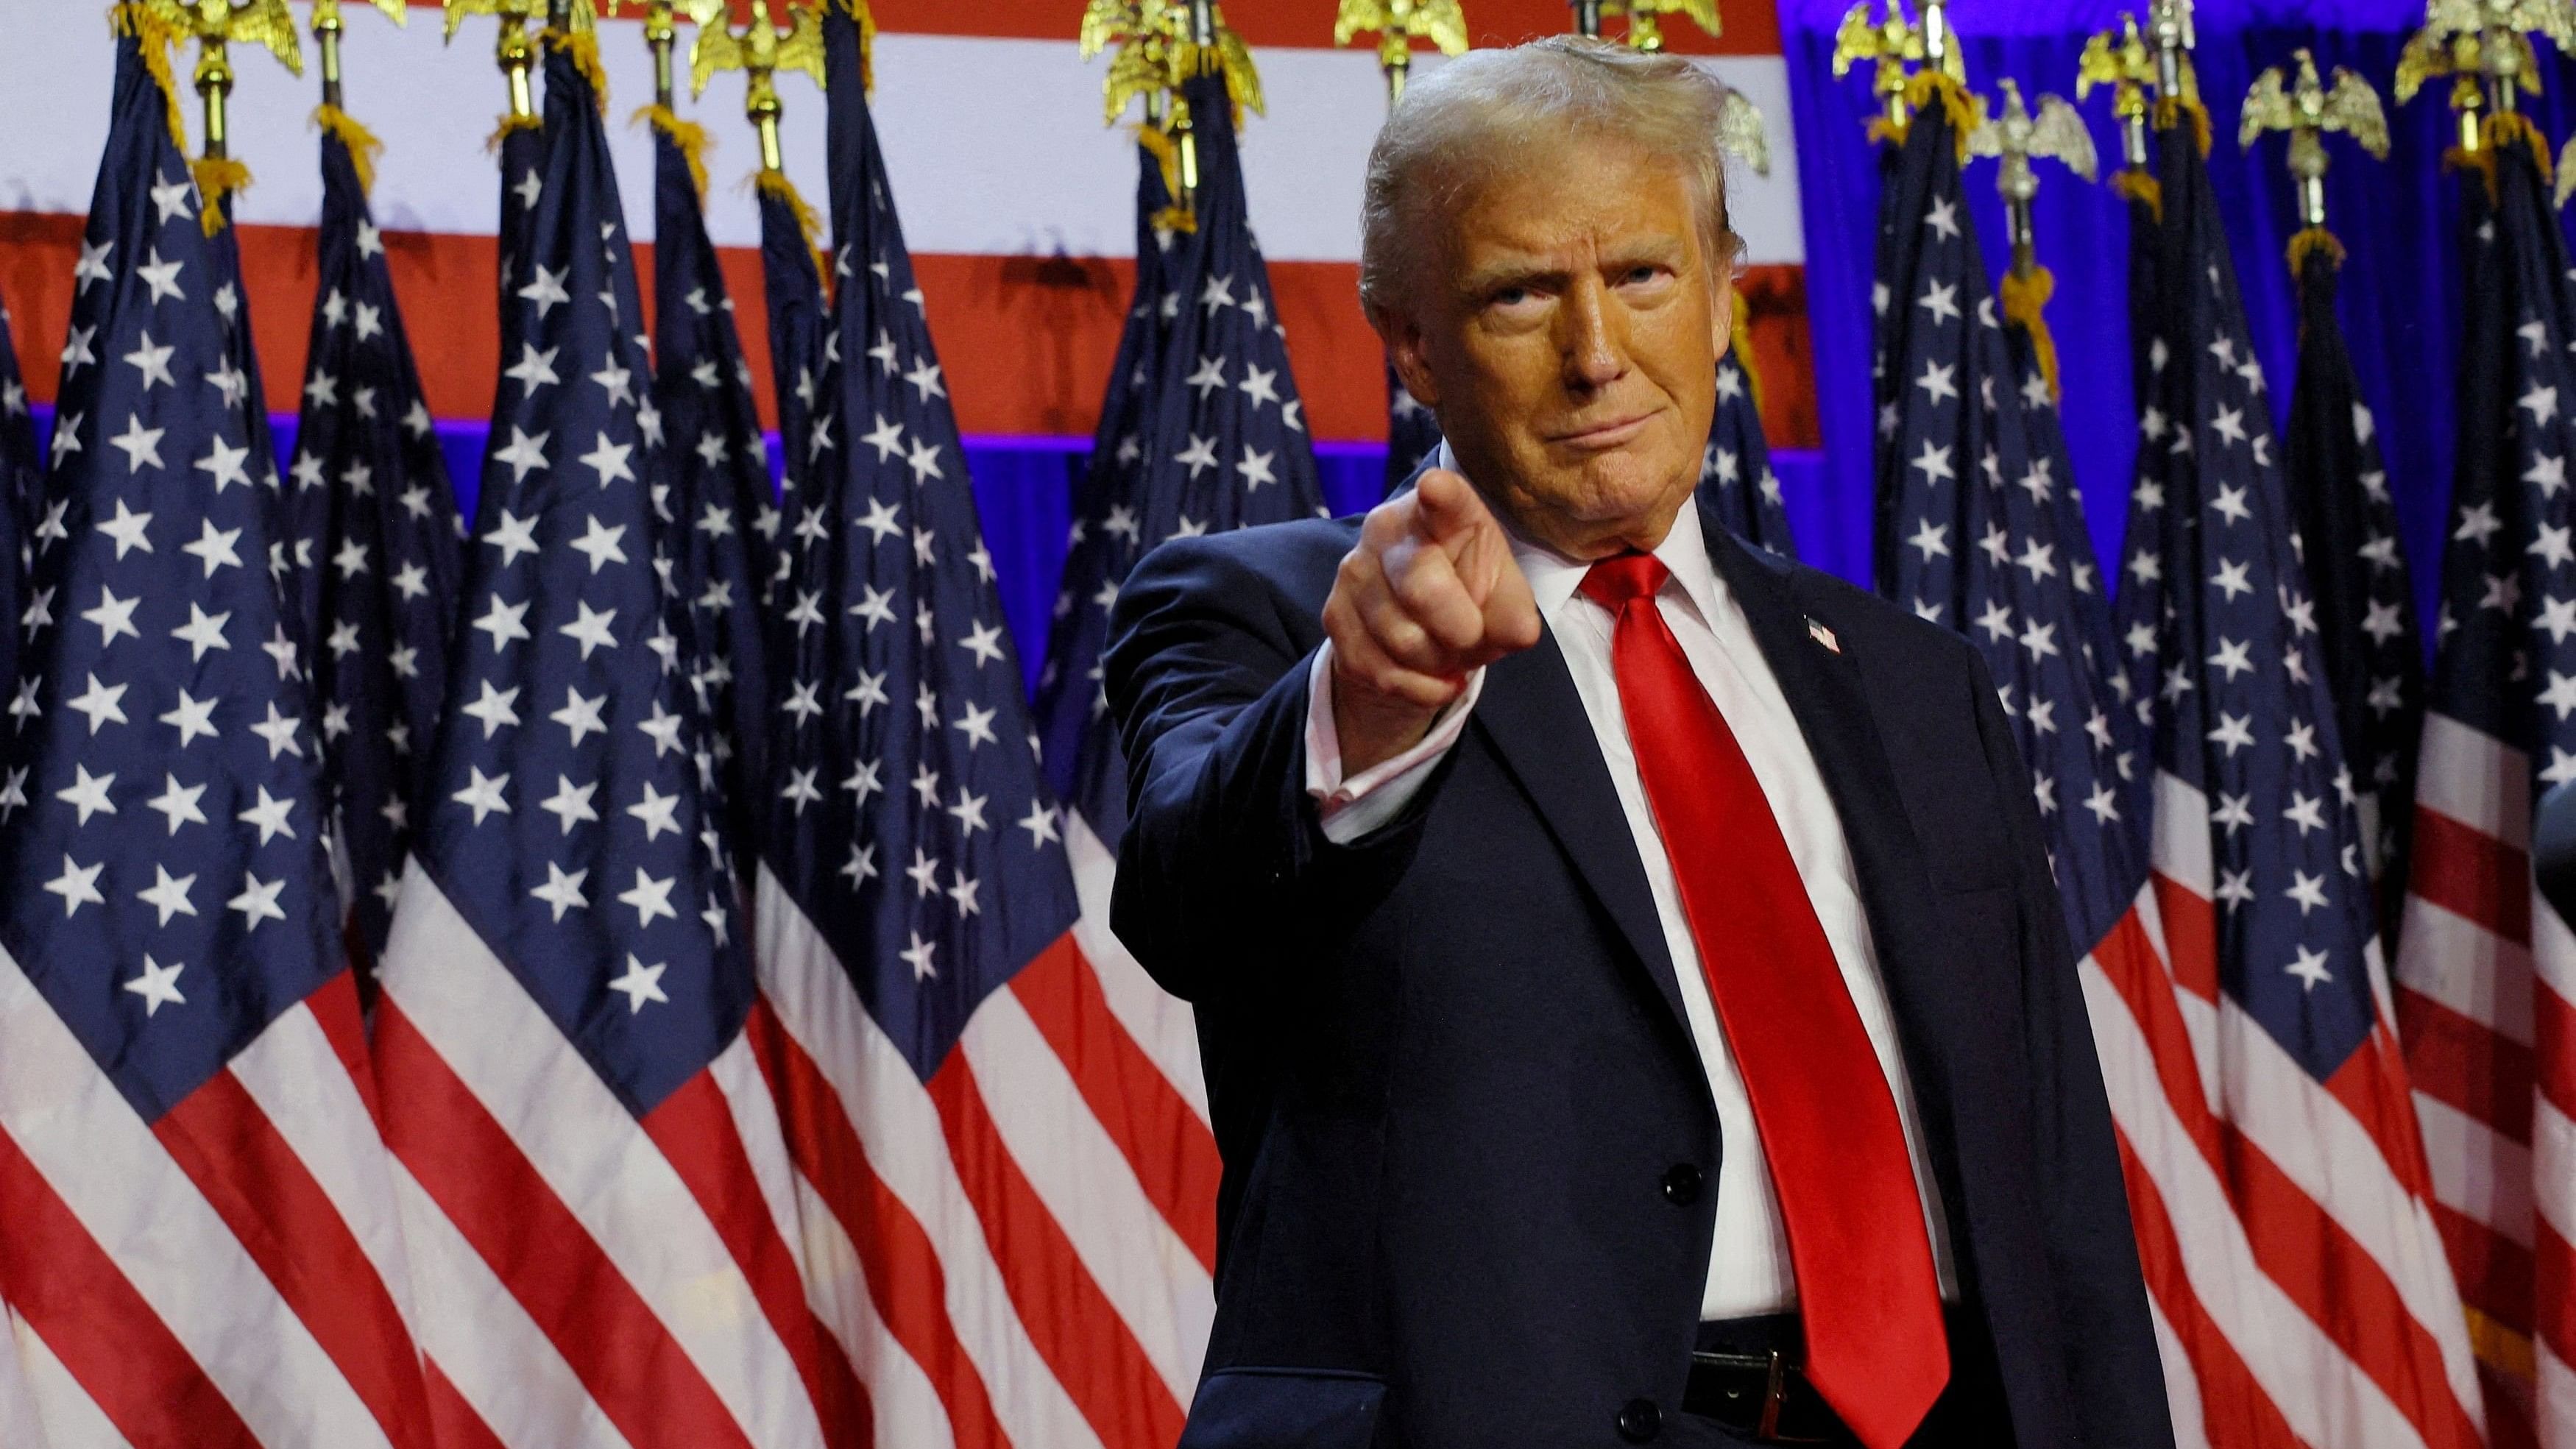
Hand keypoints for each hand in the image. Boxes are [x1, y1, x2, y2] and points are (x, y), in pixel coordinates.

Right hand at [1322, 468, 1542, 774]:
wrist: (1416, 632)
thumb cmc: (1468, 596)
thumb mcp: (1503, 598)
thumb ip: (1514, 613)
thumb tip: (1518, 633)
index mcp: (1442, 512)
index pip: (1443, 499)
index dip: (1441, 495)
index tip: (1435, 488)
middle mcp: (1387, 529)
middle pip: (1422, 587)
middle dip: (1459, 630)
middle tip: (1469, 636)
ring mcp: (1354, 570)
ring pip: (1402, 639)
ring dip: (1437, 662)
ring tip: (1445, 651)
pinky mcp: (1334, 614)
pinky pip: (1381, 670)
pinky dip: (1417, 687)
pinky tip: (1429, 675)